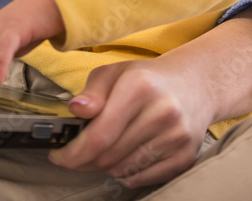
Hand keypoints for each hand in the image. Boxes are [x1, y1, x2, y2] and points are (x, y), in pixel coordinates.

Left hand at [49, 57, 212, 187]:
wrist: (193, 85)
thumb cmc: (146, 78)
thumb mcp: (115, 72)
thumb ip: (92, 91)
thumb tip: (76, 109)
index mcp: (139, 86)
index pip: (99, 134)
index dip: (73, 152)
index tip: (58, 155)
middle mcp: (162, 111)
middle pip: (109, 156)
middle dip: (84, 160)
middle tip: (75, 154)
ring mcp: (176, 136)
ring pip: (124, 170)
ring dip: (104, 166)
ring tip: (102, 151)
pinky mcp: (185, 156)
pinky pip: (144, 179)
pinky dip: (126, 174)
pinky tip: (122, 158)